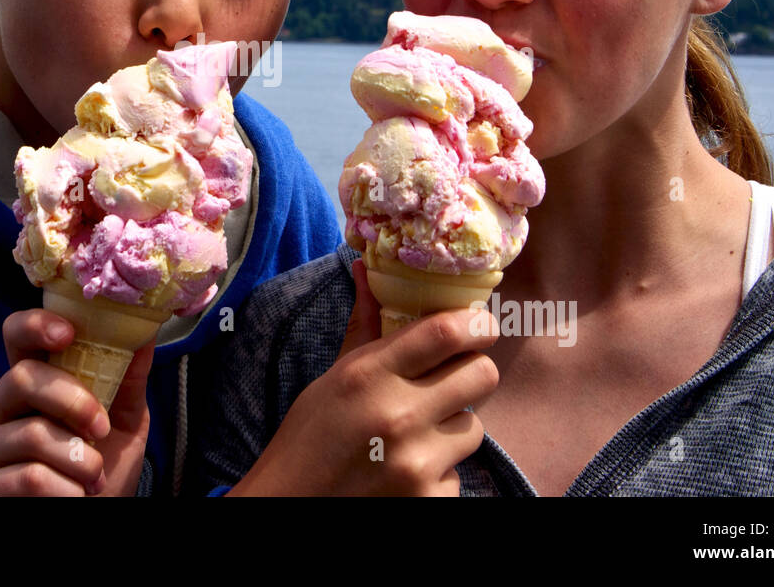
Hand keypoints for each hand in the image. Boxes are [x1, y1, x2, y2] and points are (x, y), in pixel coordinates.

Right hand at [0, 307, 153, 495]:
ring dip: (80, 462)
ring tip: (93, 479)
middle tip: (101, 429)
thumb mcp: (124, 421)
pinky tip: (73, 498)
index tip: (68, 334)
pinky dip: (67, 491)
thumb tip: (145, 334)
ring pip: (33, 435)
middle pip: (24, 378)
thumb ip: (128, 379)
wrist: (93, 519)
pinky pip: (29, 478)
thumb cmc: (102, 469)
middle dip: (75, 402)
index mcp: (28, 381)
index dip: (35, 325)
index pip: (15, 334)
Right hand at [227, 258, 498, 495]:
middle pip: (482, 374)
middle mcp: (397, 416)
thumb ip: (364, 327)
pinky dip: (440, 472)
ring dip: (453, 427)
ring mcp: (416, 464)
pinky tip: (407, 471)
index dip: (477, 324)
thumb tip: (365, 267)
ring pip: (475, 426)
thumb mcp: (332, 378)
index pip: (447, 333)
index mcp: (368, 376)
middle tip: (452, 379)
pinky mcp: (429, 501)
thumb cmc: (309, 438)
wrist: (290, 506)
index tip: (479, 325)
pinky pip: (460, 473)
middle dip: (472, 372)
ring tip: (417, 435)